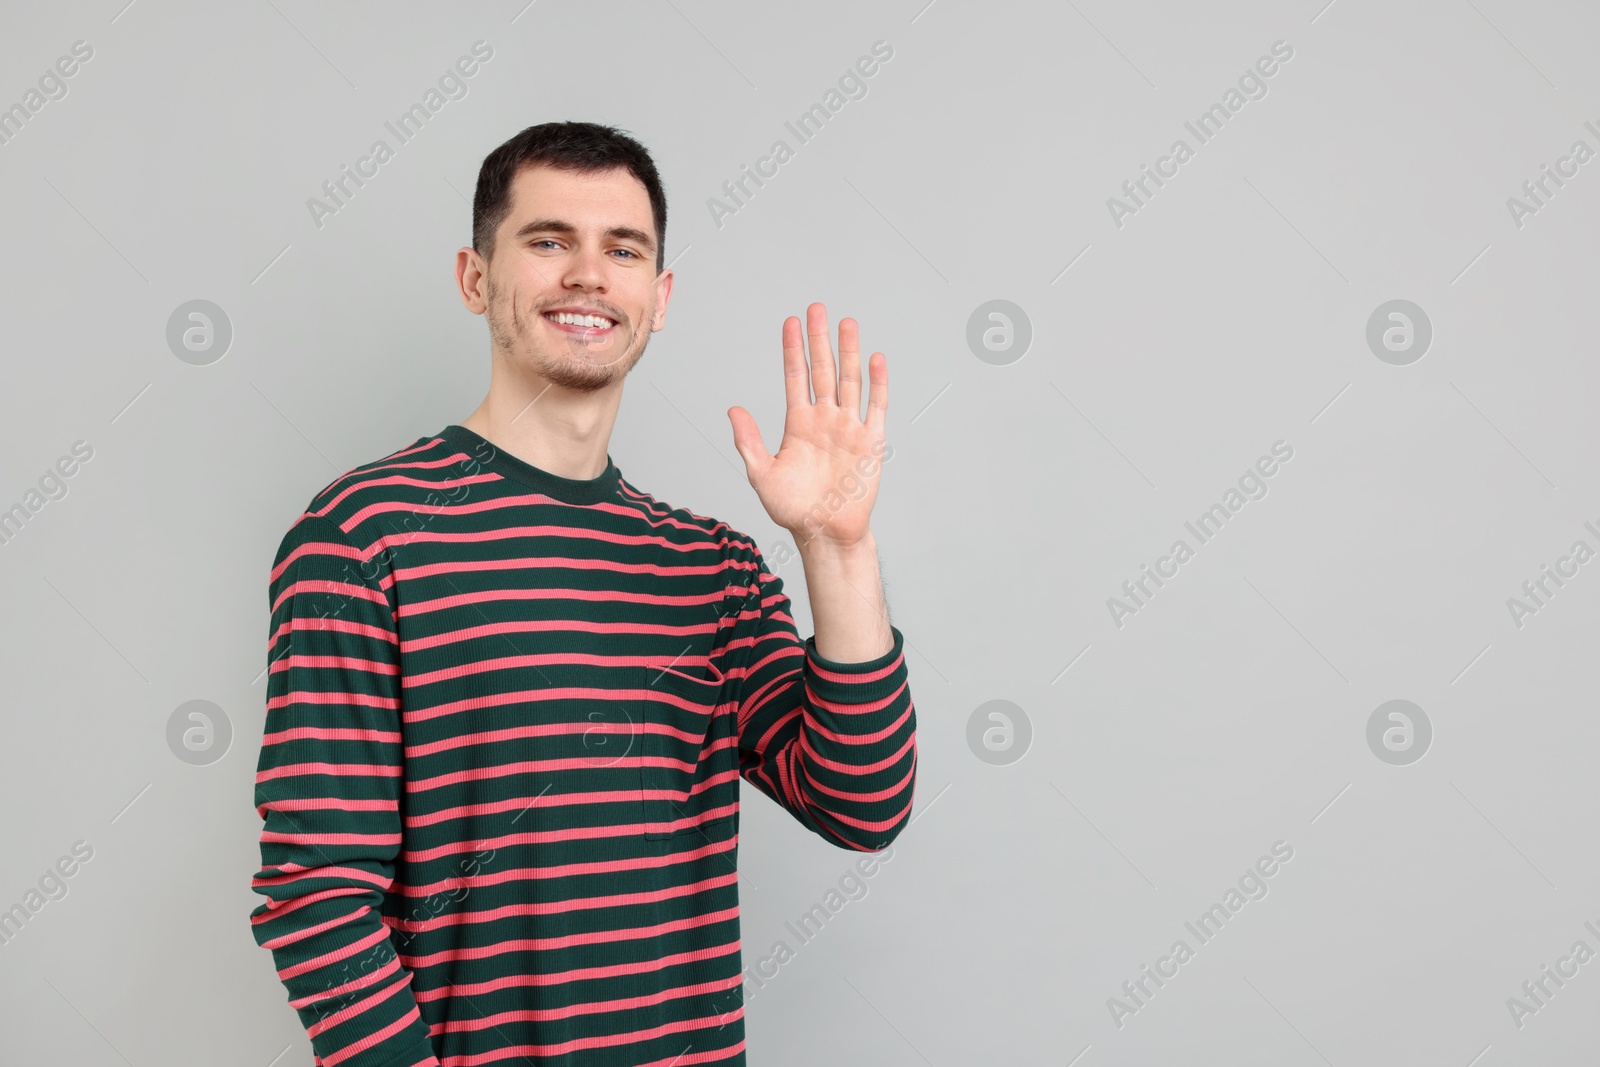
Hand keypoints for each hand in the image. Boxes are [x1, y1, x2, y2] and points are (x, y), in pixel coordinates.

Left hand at [727, 302, 888, 549]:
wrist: (825, 533)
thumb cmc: (793, 509)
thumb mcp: (762, 474)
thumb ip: (749, 441)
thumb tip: (733, 410)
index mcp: (799, 424)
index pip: (796, 377)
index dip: (793, 349)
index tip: (791, 322)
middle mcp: (825, 420)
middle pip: (823, 370)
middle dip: (819, 339)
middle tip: (817, 308)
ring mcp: (849, 428)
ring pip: (849, 381)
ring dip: (848, 352)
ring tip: (847, 323)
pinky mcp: (870, 441)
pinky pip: (875, 406)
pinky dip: (877, 383)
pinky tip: (875, 359)